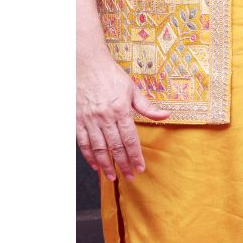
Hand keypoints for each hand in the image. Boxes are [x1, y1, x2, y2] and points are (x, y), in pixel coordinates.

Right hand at [77, 54, 169, 181]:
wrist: (86, 64)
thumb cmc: (111, 76)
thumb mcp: (132, 89)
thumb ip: (147, 107)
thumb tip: (165, 116)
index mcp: (120, 110)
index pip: (129, 139)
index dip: (135, 156)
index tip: (140, 168)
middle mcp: (104, 117)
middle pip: (115, 147)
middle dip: (123, 164)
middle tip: (129, 177)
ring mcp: (89, 119)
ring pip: (98, 148)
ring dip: (106, 165)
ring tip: (113, 177)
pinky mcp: (77, 120)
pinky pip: (83, 142)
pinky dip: (89, 156)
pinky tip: (96, 165)